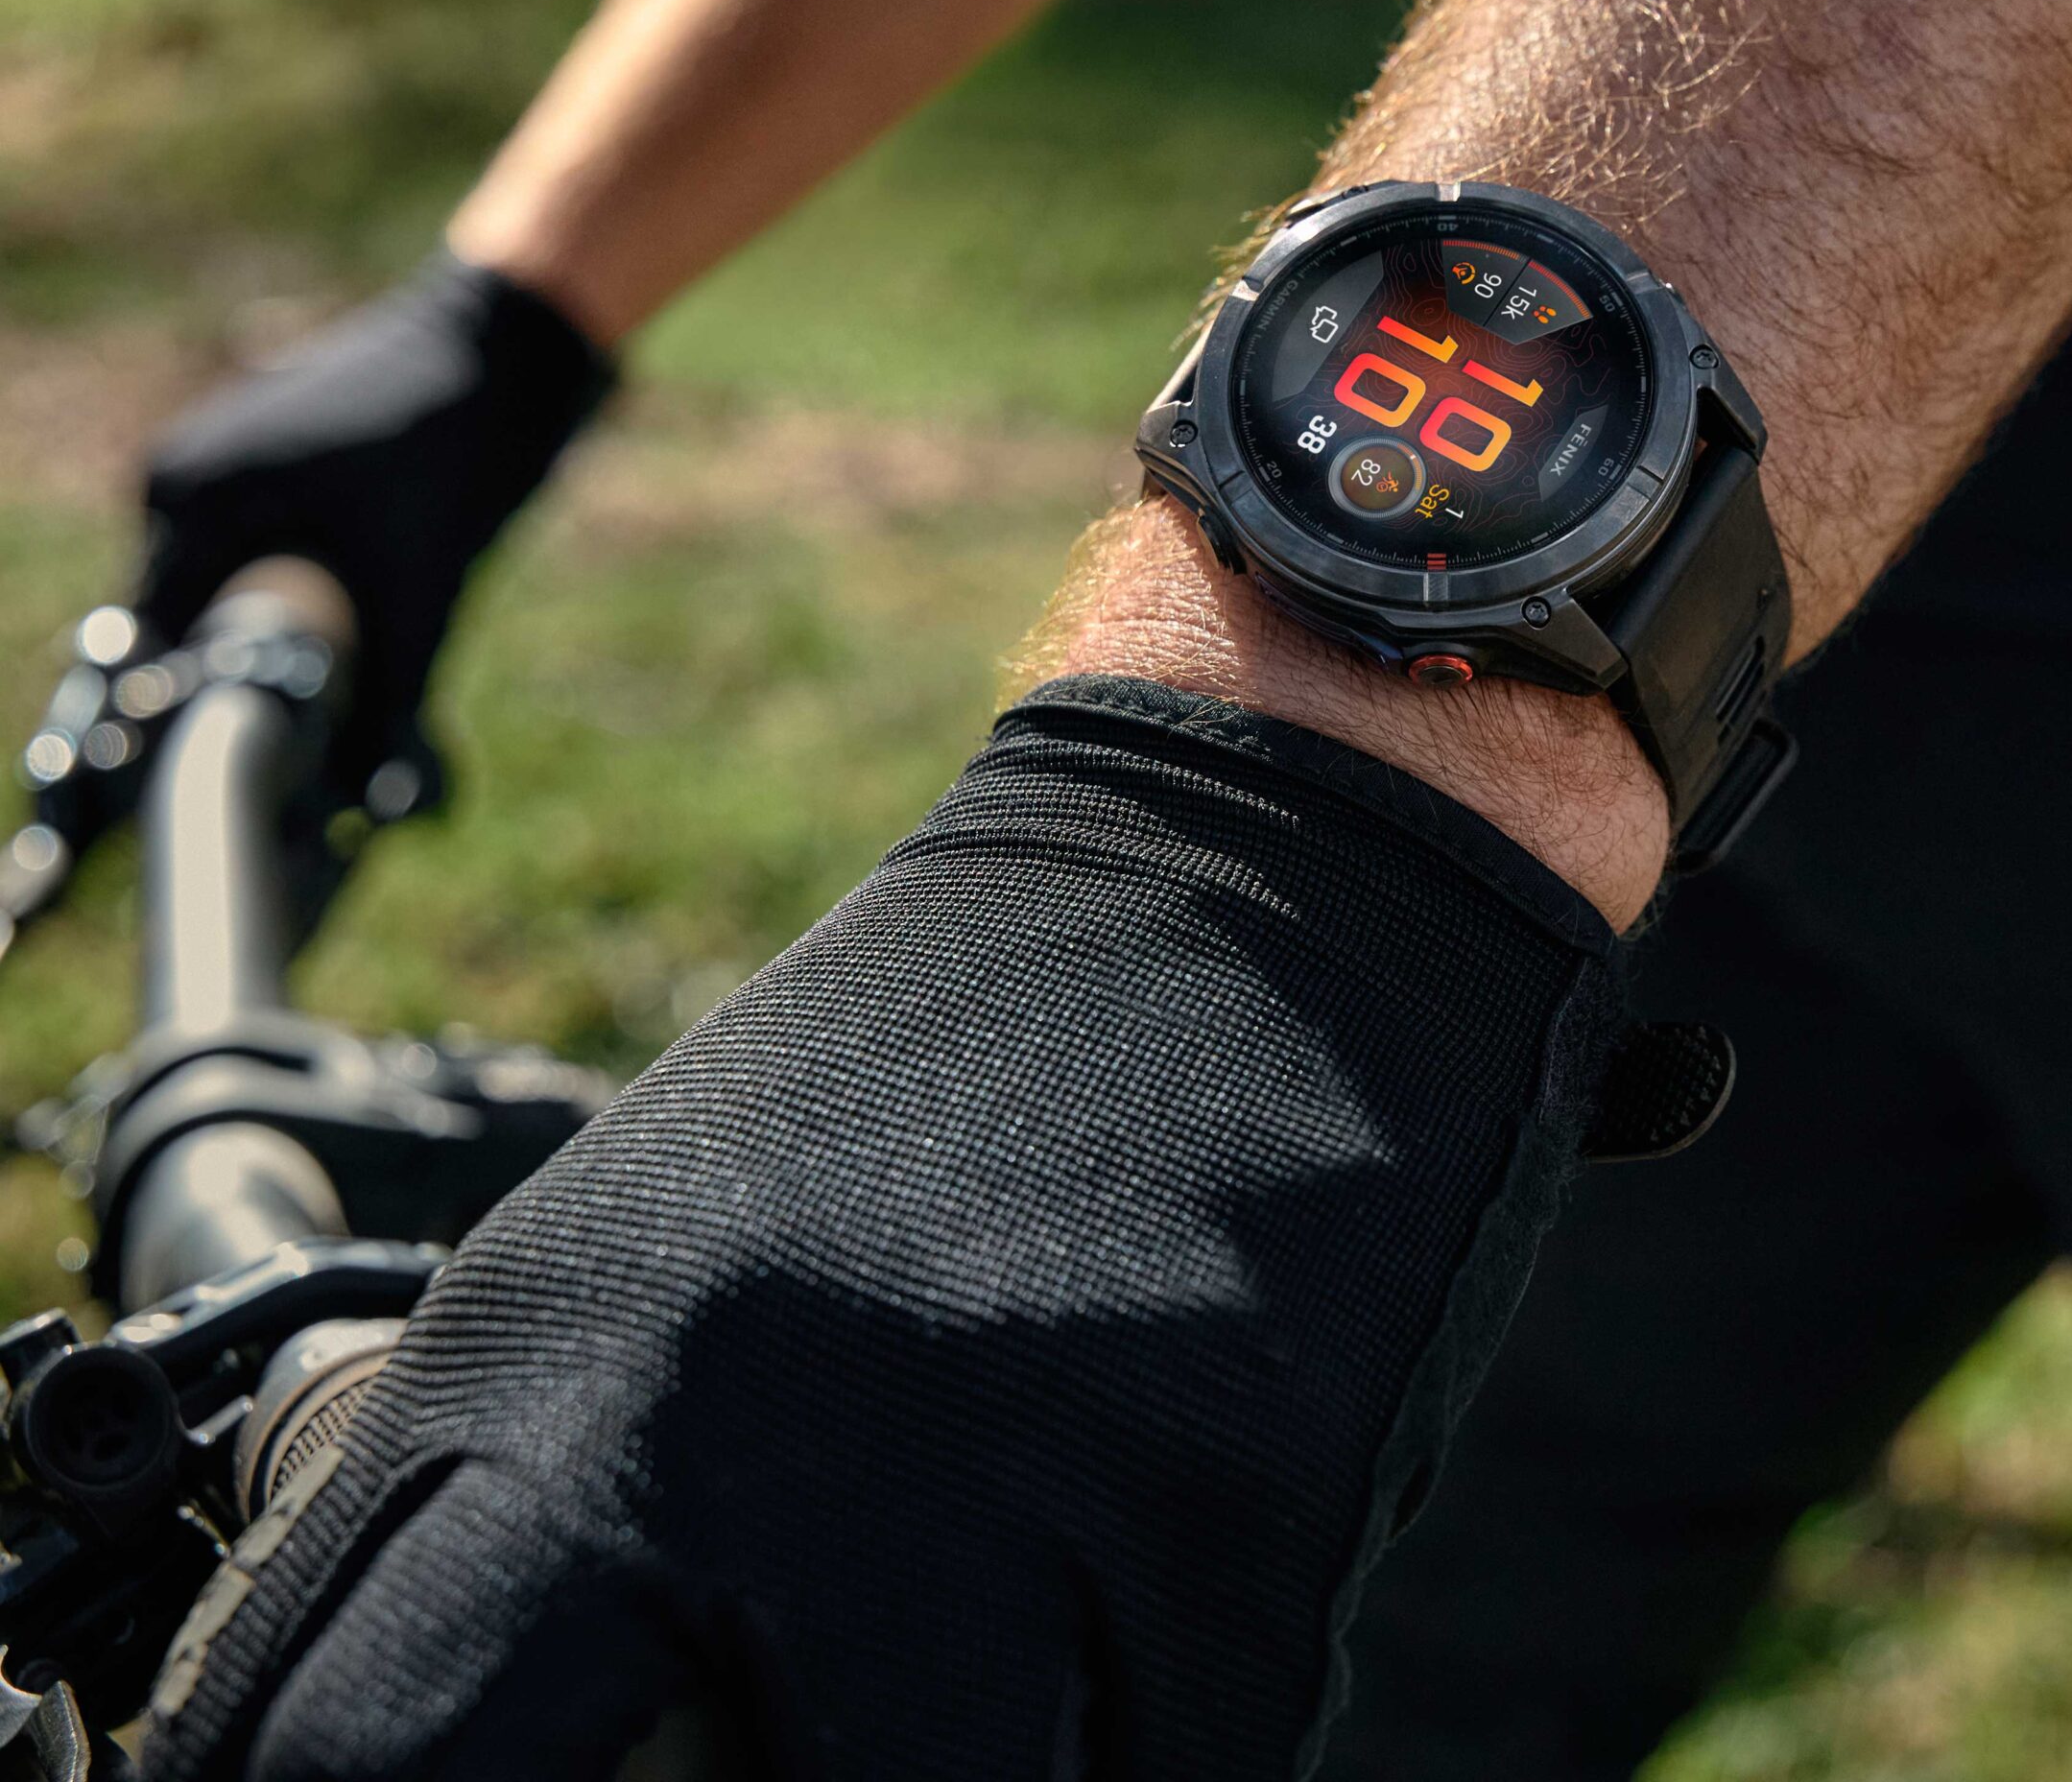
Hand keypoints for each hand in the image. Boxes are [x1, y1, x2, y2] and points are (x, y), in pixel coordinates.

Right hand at [135, 255, 613, 807]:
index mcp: (192, 501)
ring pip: (224, 584)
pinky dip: (289, 586)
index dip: (176, 714)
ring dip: (266, 632)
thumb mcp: (422, 600)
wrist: (507, 348)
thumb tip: (380, 808)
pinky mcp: (266, 452)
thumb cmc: (457, 458)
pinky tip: (344, 610)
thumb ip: (389, 710)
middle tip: (297, 732)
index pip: (151, 642)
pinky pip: (255, 545)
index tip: (207, 770)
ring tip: (330, 669)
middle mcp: (183, 474)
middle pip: (184, 617)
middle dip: (234, 677)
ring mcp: (220, 455)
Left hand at [139, 685, 1622, 1780]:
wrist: (1239, 893)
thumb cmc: (936, 1073)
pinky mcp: (1221, 1550)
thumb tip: (437, 1731)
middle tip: (685, 1771)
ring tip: (922, 1693)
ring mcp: (993, 1503)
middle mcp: (744, 1431)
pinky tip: (1106, 1646)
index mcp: (558, 1345)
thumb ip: (515, 1495)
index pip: (314, 1746)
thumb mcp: (647, 1243)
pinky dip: (1096, 1755)